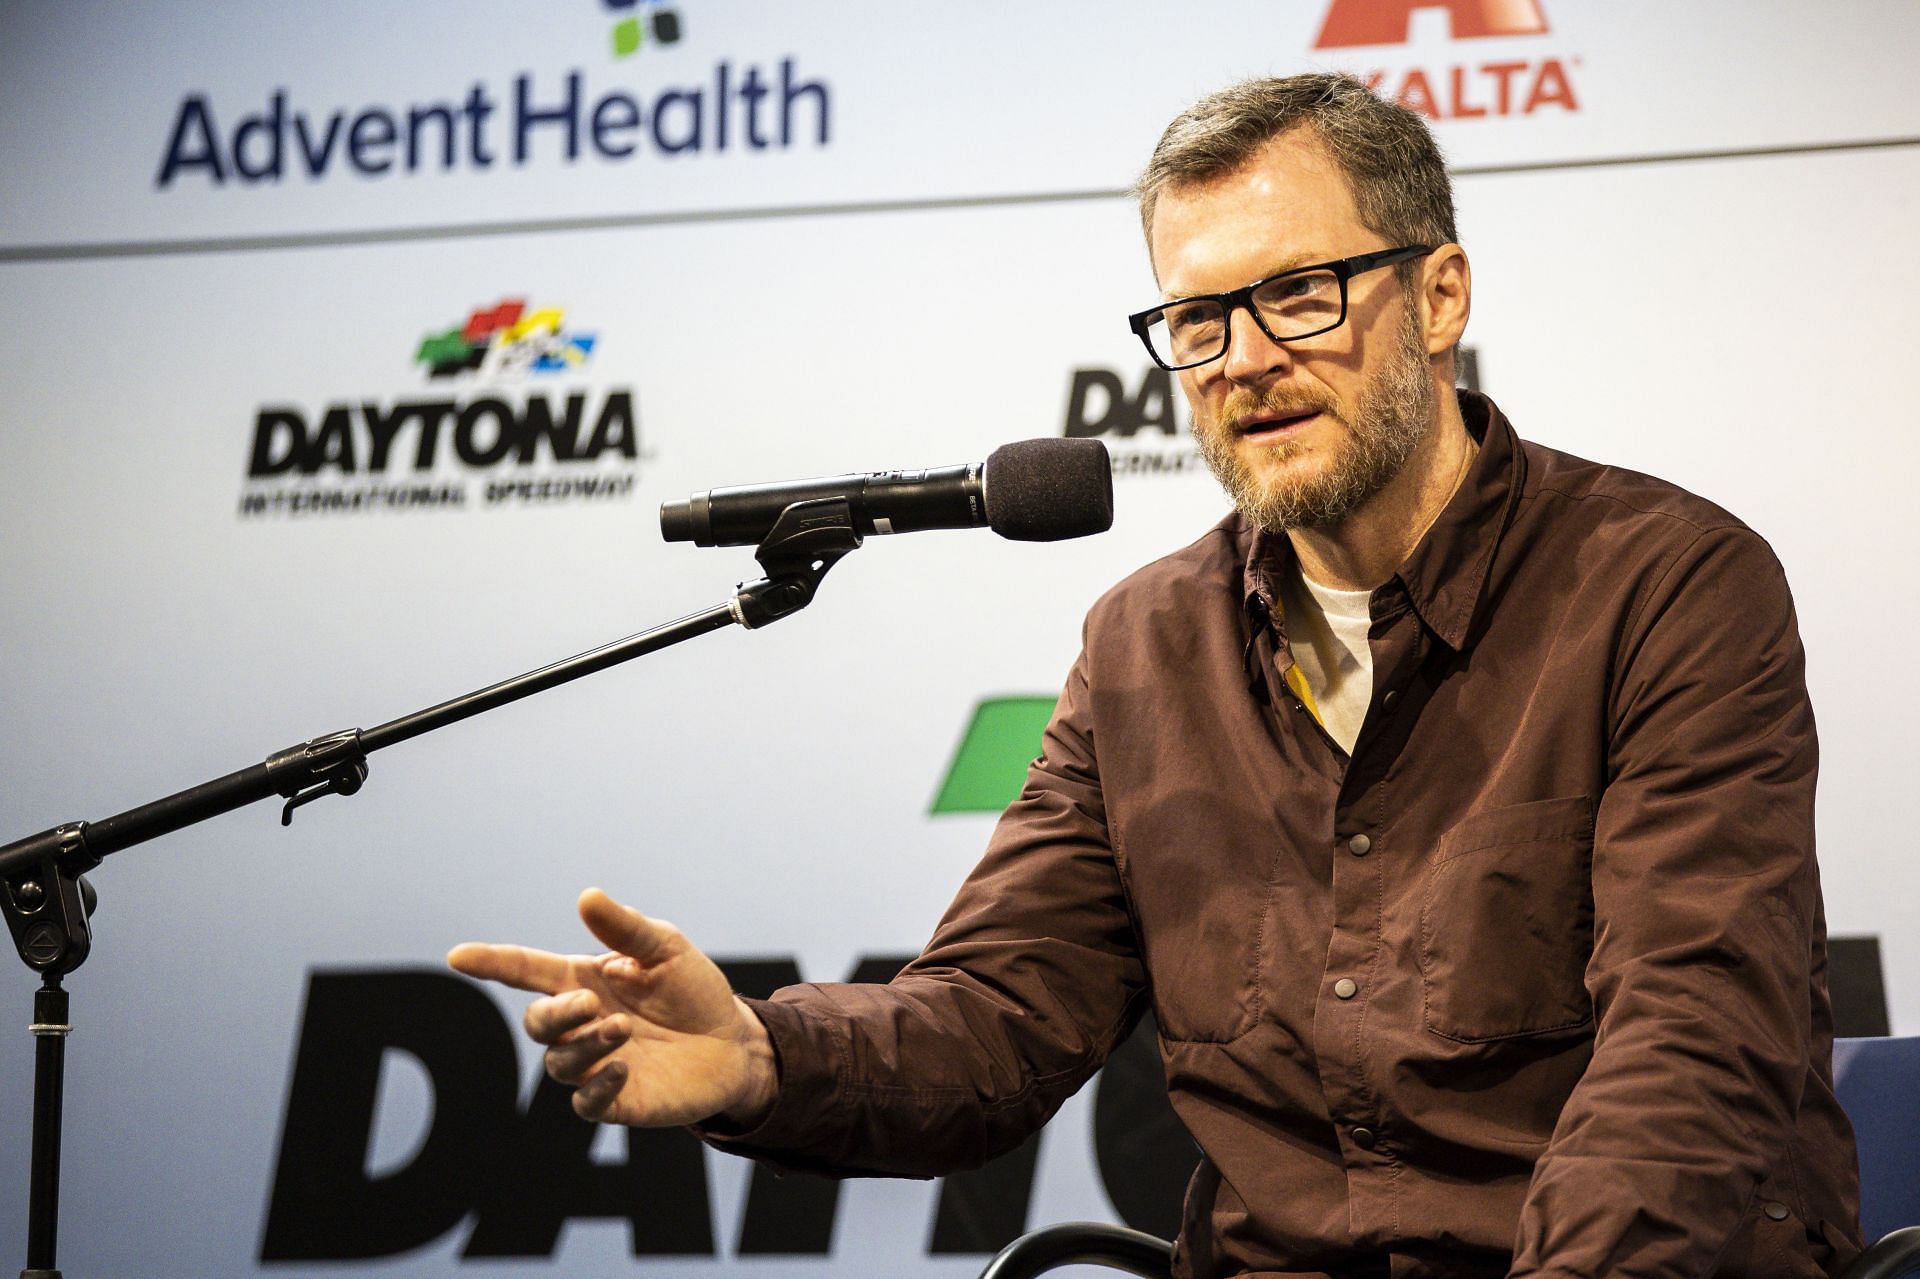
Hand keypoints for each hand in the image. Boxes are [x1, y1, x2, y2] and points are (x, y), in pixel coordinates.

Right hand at [447, 887, 776, 1126]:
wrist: (734, 1042)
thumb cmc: (693, 990)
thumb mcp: (666, 949)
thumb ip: (625, 928)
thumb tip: (586, 896)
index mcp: (584, 981)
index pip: (527, 971)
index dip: (492, 963)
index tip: (458, 956)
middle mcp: (582, 1024)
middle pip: (537, 1023)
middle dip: (554, 1014)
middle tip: (590, 1003)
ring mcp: (595, 1064)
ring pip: (559, 1061)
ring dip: (585, 1044)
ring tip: (622, 1028)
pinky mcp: (617, 1100)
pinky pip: (585, 1103)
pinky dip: (597, 1086)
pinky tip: (622, 1069)